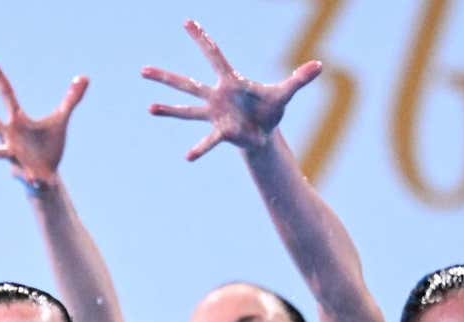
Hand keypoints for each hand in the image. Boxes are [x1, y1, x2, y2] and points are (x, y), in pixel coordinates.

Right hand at [0, 56, 86, 189]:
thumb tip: (84, 78)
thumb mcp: (60, 120)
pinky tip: (39, 179)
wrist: (45, 176)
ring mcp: (14, 154)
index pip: (6, 92)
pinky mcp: (23, 171)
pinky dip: (36, 177)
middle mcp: (10, 135)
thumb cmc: (48, 146)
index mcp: (17, 119)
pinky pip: (28, 174)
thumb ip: (71, 99)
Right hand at [142, 20, 320, 160]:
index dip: (201, 39)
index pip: (214, 55)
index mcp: (231, 81)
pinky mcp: (220, 132)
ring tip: (149, 108)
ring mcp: (214, 114)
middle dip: (166, 77)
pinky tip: (188, 157)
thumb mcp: (284, 93)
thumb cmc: (270, 109)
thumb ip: (299, 79)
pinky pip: (208, 141)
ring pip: (187, 109)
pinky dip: (201, 149)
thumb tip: (320, 66)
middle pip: (187, 83)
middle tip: (143, 70)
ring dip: (168, 110)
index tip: (187, 21)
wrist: (265, 132)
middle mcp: (216, 96)